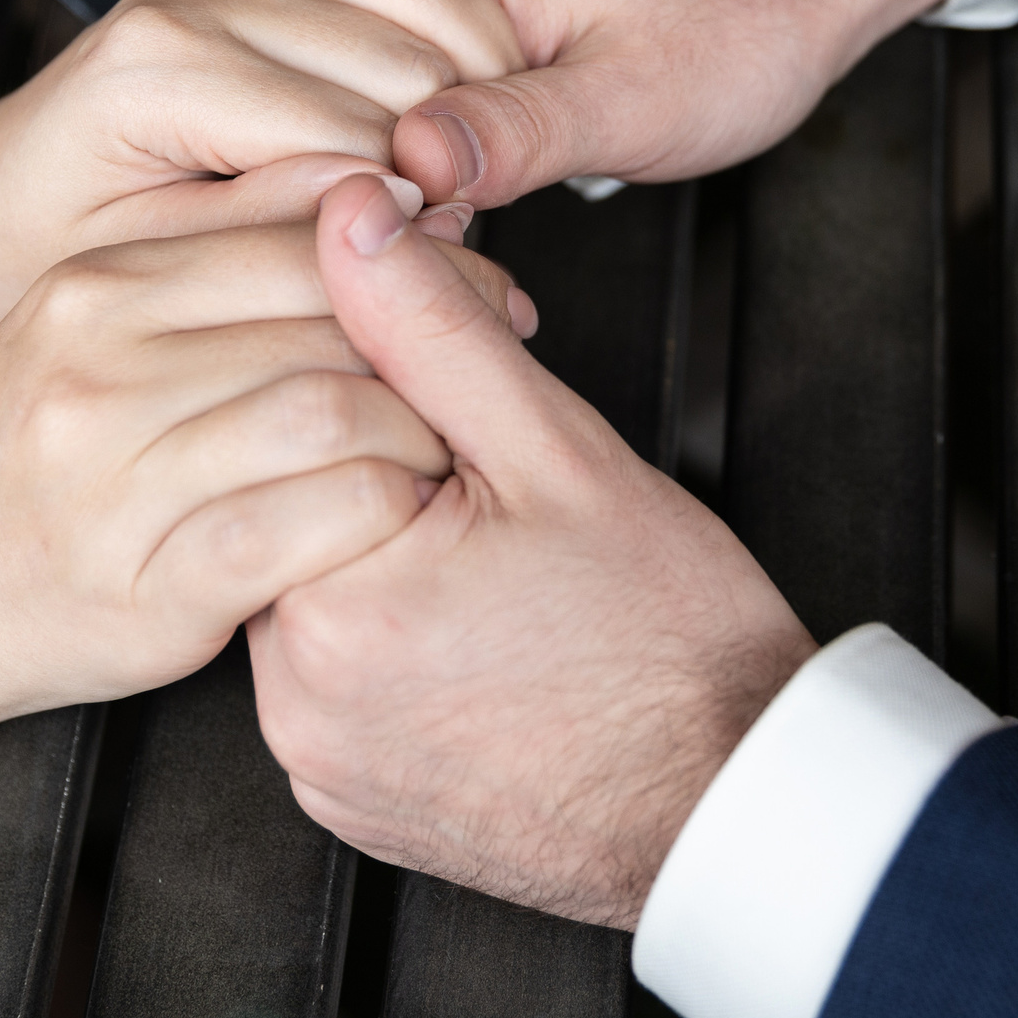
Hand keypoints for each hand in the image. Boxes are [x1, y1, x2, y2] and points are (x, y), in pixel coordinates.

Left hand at [0, 0, 549, 330]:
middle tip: (457, 240)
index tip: (432, 278)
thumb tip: (391, 207)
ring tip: (483, 161)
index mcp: (163, 68)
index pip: (353, 136)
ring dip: (480, 71)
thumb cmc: (48, 249)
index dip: (415, 217)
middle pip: (404, 65)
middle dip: (453, 157)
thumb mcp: (146, 268)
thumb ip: (264, 232)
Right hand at [0, 214, 535, 746]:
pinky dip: (386, 512)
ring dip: (423, 428)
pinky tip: (402, 514)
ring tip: (451, 443)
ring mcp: (118, 474)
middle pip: (328, 311)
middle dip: (439, 331)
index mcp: (98, 278)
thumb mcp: (89, 326)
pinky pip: (316, 524)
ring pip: (334, 410)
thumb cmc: (13, 458)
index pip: (297, 224)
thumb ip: (212, 266)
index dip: (412, 246)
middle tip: (503, 351)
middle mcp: (101, 360)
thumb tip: (374, 201)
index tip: (475, 270)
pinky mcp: (150, 585)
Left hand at [248, 176, 816, 926]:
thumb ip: (432, 326)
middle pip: (289, 514)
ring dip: (375, 559)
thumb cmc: (671, 639)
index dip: (385, 400)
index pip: (290, 430)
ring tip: (494, 574)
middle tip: (496, 509)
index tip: (470, 432)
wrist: (728, 804)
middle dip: (377, 480)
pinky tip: (473, 636)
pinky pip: (329, 686)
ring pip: (304, 597)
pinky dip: (384, 648)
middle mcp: (294, 697)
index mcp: (334, 599)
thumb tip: (346, 214)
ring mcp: (316, 759)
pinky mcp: (343, 801)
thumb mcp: (557, 450)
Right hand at [294, 0, 953, 206]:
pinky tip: (409, 170)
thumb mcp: (635, 97)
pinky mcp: (465, 19)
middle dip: (326, 165)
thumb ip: (519, 129)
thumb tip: (408, 164)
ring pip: (325, 59)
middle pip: (299, 67)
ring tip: (397, 222)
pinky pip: (377, 55)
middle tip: (402, 249)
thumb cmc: (742, 16)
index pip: (330, 87)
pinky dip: (370, 102)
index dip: (347, 184)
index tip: (391, 251)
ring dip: (340, 138)